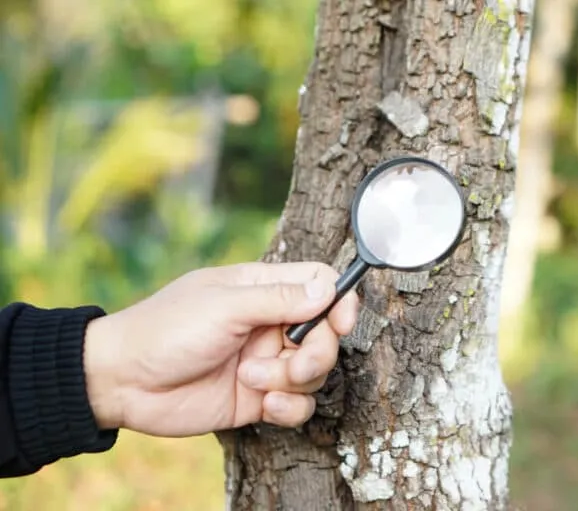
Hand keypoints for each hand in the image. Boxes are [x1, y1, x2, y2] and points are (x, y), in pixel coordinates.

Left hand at [82, 262, 358, 436]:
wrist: (122, 382)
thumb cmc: (165, 330)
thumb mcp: (224, 306)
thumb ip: (279, 299)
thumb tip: (329, 287)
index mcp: (262, 289)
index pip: (319, 283)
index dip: (339, 300)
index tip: (341, 322)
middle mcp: (270, 324)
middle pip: (326, 333)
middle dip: (316, 352)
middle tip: (291, 362)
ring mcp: (266, 362)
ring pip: (315, 372)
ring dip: (293, 381)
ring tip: (254, 382)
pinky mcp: (259, 398)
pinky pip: (299, 405)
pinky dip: (290, 408)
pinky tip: (264, 406)